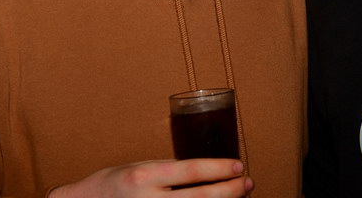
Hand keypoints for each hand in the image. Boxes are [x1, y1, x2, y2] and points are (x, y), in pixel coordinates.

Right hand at [49, 158, 252, 196]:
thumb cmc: (113, 184)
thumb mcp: (142, 168)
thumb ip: (170, 172)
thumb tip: (208, 174)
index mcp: (144, 175)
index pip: (191, 171)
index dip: (219, 169)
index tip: (239, 166)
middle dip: (229, 191)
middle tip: (248, 183)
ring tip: (240, 197)